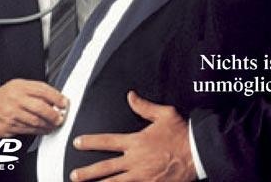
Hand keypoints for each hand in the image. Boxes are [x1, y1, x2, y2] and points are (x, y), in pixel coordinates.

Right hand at [0, 78, 67, 136]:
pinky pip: (28, 130)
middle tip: (61, 117)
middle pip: (40, 108)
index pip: (42, 90)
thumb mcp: (19, 85)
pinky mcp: (9, 127)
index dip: (56, 97)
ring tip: (54, 124)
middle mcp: (16, 100)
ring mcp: (12, 115)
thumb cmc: (4, 96)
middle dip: (53, 114)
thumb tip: (55, 97)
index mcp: (20, 87)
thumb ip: (36, 89)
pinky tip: (44, 129)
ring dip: (48, 124)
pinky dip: (39, 131)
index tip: (64, 102)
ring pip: (35, 121)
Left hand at [70, 90, 195, 181]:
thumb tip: (131, 96)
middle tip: (75, 175)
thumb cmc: (181, 133)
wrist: (196, 153)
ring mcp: (141, 177)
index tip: (78, 143)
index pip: (108, 141)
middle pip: (106, 168)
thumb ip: (144, 106)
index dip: (91, 142)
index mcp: (136, 142)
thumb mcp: (164, 114)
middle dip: (88, 172)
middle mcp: (135, 161)